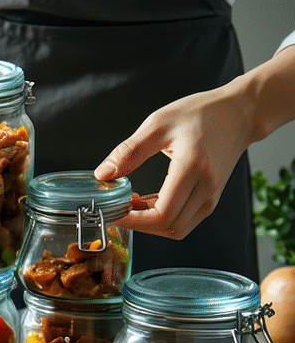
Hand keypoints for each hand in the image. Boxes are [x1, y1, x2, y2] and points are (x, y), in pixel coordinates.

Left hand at [95, 84, 255, 239]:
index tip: (113, 210)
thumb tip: (103, 175)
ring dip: (150, 223)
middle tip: (118, 206)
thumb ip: (129, 152)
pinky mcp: (211, 197)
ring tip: (132, 202)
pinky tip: (148, 201)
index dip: (133, 220)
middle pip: (168, 227)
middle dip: (138, 223)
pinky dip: (163, 218)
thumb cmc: (201, 113)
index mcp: (193, 169)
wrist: (239, 113)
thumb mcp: (157, 125)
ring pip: (177, 228)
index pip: (161, 215)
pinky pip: (185, 220)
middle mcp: (206, 187)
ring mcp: (212, 196)